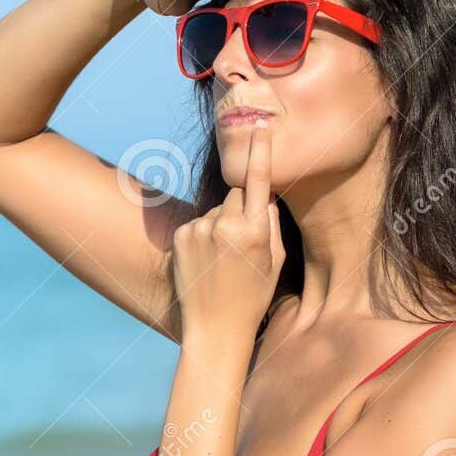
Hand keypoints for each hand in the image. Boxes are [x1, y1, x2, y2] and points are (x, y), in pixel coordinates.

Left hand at [171, 128, 283, 343]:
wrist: (214, 328)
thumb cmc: (253, 296)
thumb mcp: (275, 261)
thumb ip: (271, 222)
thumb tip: (264, 192)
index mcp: (255, 232)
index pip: (258, 181)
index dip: (259, 153)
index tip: (258, 128)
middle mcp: (225, 226)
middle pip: (237, 195)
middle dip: (243, 208)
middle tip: (244, 243)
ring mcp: (199, 229)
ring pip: (218, 210)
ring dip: (222, 225)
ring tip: (223, 260)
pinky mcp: (181, 235)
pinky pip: (199, 222)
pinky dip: (204, 235)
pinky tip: (207, 261)